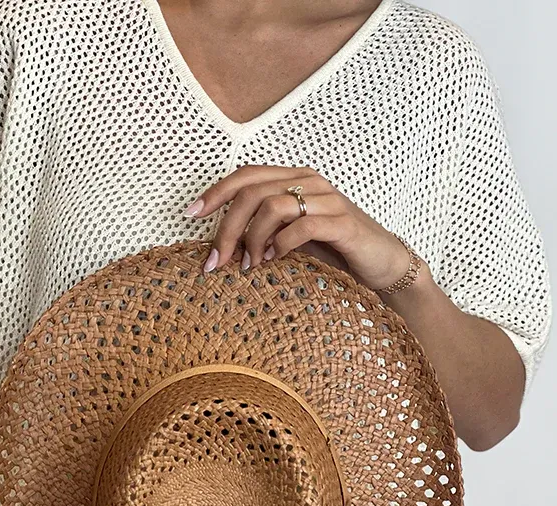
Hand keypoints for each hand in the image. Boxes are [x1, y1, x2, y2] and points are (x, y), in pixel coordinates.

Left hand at [184, 164, 411, 289]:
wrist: (380, 264)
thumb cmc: (333, 252)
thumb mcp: (289, 239)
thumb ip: (262, 232)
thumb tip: (223, 246)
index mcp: (294, 179)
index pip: (245, 176)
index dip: (215, 193)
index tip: (190, 215)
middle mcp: (309, 182)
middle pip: (251, 193)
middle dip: (226, 228)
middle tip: (216, 262)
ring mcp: (327, 200)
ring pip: (272, 206)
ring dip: (252, 239)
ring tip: (250, 266)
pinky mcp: (342, 223)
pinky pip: (301, 225)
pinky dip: (281, 244)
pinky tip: (276, 260)